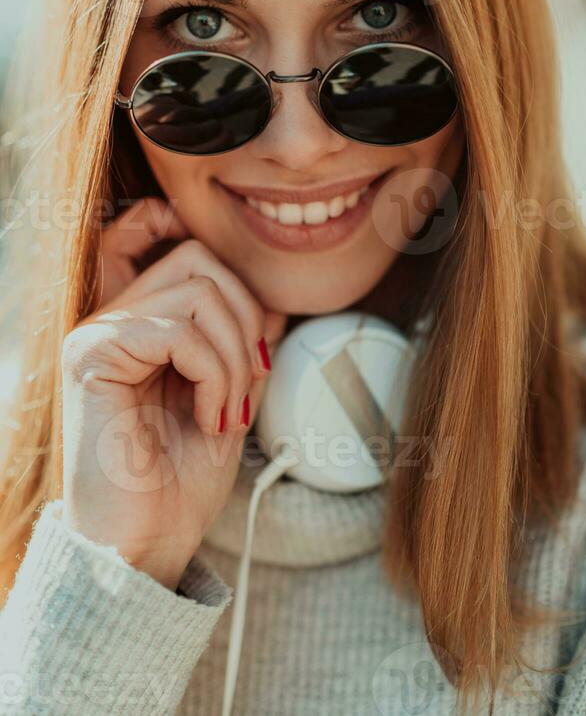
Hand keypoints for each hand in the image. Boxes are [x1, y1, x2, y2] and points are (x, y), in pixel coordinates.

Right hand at [61, 198, 287, 589]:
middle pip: (200, 260)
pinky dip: (212, 374)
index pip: (197, 261)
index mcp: (144, 328)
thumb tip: (272, 304)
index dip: (239, 285)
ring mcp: (99, 334)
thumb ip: (244, 349)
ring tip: (227, 412)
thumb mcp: (231, 400)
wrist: (144, 546)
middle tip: (248, 384)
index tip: (260, 352)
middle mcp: (115, 321)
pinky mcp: (92, 355)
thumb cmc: (180, 483)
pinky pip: (176, 330)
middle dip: (246, 319)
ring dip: (233, 357)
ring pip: (197, 292)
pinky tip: (209, 418)